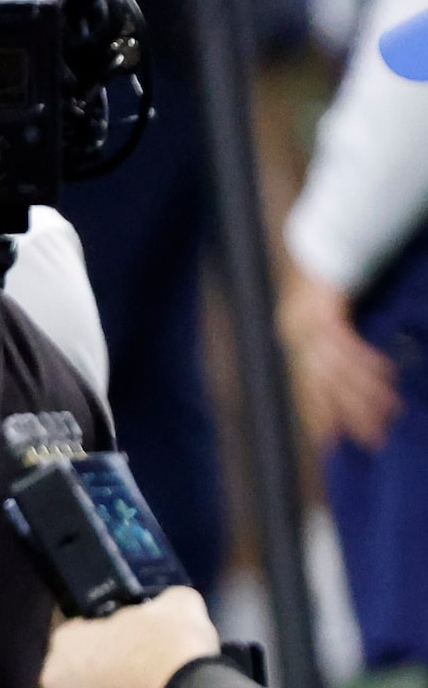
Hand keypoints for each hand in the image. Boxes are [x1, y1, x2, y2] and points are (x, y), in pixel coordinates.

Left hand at [42, 586, 222, 687]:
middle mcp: (53, 683)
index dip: (112, 640)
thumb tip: (166, 608)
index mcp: (65, 642)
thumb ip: (162, 602)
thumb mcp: (177, 606)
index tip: (137, 648)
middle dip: (105, 678)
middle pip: (79, 677)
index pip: (83, 635)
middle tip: (142, 681)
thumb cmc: (175, 652)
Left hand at [280, 262, 399, 452]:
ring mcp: (307, 321)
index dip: (318, 415)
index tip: (330, 444)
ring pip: (338, 368)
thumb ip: (334, 345)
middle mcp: (297, 333)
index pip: (307, 386)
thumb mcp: (327, 315)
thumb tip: (353, 376)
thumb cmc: (332, 280)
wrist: (326, 243)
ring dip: (366, 392)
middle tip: (373, 439)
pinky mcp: (324, 308)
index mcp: (295, 337)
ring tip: (390, 412)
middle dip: (349, 414)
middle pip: (325, 384)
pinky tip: (386, 375)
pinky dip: (366, 360)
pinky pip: (347, 342)